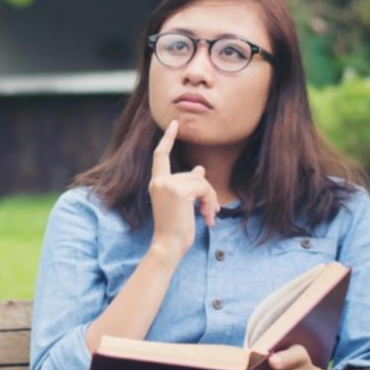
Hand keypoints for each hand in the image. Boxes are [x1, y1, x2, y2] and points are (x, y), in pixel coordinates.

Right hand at [148, 119, 218, 257]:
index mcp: (157, 183)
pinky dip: (210, 203)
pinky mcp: (179, 191)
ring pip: (201, 182)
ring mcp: (168, 185)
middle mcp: (159, 181)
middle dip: (207, 191)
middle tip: (213, 211)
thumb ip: (189, 184)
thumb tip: (201, 168)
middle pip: (193, 174)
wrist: (168, 245)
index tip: (175, 124)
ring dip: (211, 199)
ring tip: (211, 216)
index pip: (160, 155)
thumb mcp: (182, 204)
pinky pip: (203, 188)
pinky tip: (208, 218)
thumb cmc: (174, 228)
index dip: (167, 139)